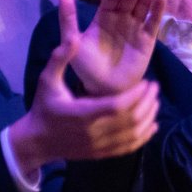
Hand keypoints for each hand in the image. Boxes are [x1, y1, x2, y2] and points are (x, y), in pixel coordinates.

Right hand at [8, 0, 160, 174]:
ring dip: (149, 117)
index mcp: (82, 113)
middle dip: (147, 102)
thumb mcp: (46, 80)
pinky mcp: (102, 154)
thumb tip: (74, 37)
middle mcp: (93, 132)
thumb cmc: (43, 107)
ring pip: (133, 134)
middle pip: (131, 120)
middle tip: (155, 88)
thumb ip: (59, 58)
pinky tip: (152, 125)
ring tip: (154, 102)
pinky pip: (129, 148)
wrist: (37, 141)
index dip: (136, 95)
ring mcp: (99, 146)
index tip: (147, 82)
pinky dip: (144, 136)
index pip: (117, 106)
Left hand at [70, 0, 166, 95]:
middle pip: (128, 0)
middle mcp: (119, 20)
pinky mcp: (147, 40)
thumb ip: (68, 18)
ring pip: (142, 7)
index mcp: (102, 18)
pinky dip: (157, 9)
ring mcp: (134, 29)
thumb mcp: (73, 41)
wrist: (103, 90)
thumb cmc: (86, 67)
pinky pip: (152, 22)